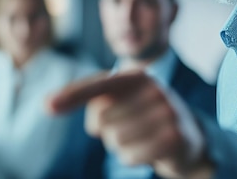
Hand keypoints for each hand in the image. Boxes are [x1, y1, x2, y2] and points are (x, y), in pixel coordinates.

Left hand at [46, 70, 213, 177]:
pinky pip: (130, 156)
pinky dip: (132, 159)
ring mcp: (167, 112)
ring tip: (142, 140)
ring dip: (121, 148)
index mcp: (136, 76)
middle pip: (102, 120)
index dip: (71, 96)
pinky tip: (150, 152)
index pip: (98, 85)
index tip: (47, 106)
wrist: (189, 139)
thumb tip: (48, 103)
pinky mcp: (175, 137)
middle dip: (108, 133)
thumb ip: (92, 100)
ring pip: (114, 141)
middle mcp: (153, 88)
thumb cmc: (143, 119)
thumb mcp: (122, 102)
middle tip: (132, 130)